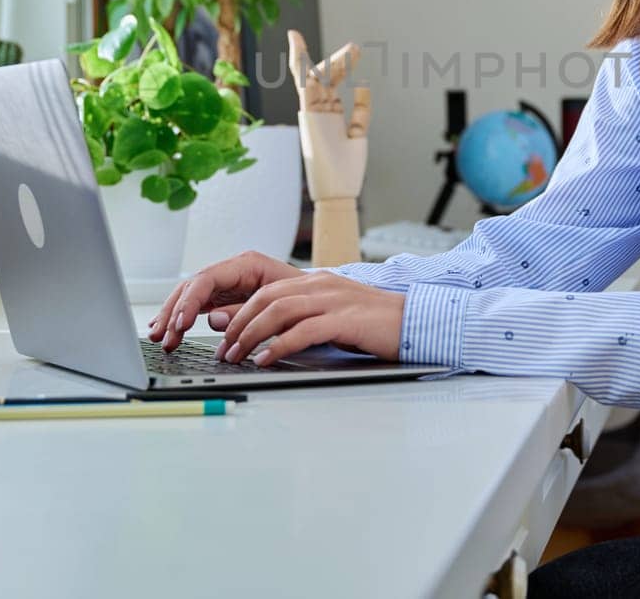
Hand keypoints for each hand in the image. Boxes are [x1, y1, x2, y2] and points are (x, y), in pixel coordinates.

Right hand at [147, 250, 305, 351]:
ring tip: (159, 337)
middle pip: (193, 287)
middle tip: (163, 337)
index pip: (207, 279)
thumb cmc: (305, 298)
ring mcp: (227, 283)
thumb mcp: (280, 306)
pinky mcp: (225, 297)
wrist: (323, 299)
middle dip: (174, 312)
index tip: (181, 324)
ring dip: (172, 316)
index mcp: (247, 264)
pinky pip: (197, 305)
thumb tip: (214, 319)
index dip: (190, 301)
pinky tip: (168, 330)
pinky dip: (181, 317)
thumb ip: (245, 311)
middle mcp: (233, 271)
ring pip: (190, 296)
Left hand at [217, 272, 405, 366]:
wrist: (414, 322)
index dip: (240, 312)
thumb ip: (300, 320)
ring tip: (239, 355)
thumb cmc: (374, 325)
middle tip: (226, 349)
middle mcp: (322, 285)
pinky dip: (280, 345)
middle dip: (239, 324)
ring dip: (252, 334)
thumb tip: (265, 336)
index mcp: (316, 281)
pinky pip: (304, 330)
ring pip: (280, 310)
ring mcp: (334, 300)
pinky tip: (267, 358)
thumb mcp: (331, 316)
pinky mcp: (347, 319)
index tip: (225, 334)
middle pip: (267, 297)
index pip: (266, 290)